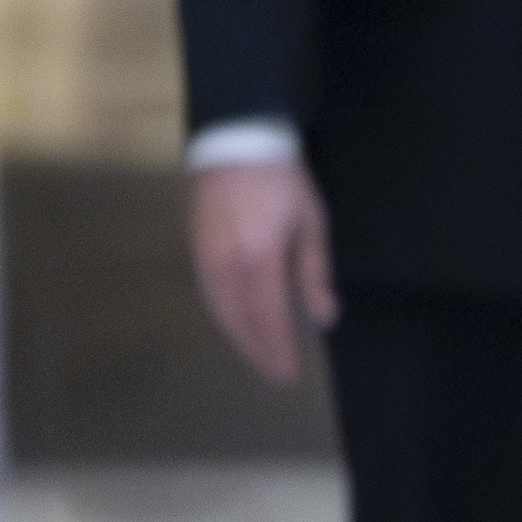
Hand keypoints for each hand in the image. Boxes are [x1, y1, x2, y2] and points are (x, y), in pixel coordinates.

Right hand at [187, 156, 333, 385]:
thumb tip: (324, 319)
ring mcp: (206, 260)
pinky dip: (226, 318)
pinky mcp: (196, 252)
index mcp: (259, 258)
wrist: (237, 146)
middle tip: (277, 374)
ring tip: (261, 357)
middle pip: (242, 321)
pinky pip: (211, 296)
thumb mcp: (311, 225)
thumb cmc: (283, 184)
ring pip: (222, 312)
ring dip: (241, 339)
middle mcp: (227, 265)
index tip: (288, 372)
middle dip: (260, 351)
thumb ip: (315, 275)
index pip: (269, 317)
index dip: (278, 348)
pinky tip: (238, 326)